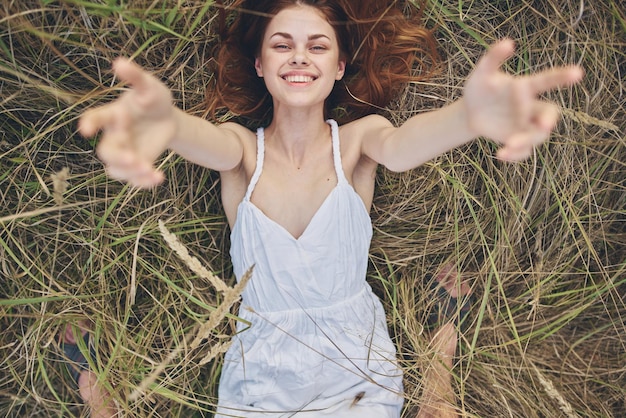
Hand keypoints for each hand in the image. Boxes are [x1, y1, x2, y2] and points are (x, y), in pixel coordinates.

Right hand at [79, 59, 176, 187]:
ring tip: (149, 170)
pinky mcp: (137, 165)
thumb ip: (135, 76)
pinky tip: (159, 177)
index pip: (95, 118)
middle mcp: (113, 136)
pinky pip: (134, 180)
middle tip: (134, 159)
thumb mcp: (149, 86)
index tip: (86, 130)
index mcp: (112, 115)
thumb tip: (118, 62)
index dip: (89, 124)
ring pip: (116, 170)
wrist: (168, 119)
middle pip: (106, 152)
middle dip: (118, 157)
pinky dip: (144, 182)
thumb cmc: (154, 99)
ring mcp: (124, 153)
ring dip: (130, 174)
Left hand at [464, 39, 582, 160]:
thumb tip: (508, 42)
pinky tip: (501, 155)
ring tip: (509, 145)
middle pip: (549, 114)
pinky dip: (516, 155)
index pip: (546, 81)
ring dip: (526, 141)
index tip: (578, 73)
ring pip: (537, 136)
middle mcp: (530, 107)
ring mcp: (525, 126)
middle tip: (545, 125)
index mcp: (525, 88)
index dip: (562, 77)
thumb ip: (493, 58)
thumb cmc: (481, 88)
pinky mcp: (517, 141)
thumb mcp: (482, 73)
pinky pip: (524, 152)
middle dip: (548, 120)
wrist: (471, 111)